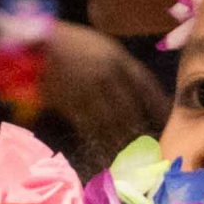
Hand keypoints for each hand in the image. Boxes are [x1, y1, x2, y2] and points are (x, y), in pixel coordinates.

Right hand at [42, 22, 171, 150]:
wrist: (35, 42)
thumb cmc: (69, 44)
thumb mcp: (102, 47)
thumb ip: (120, 70)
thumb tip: (138, 98)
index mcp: (118, 58)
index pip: (147, 86)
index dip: (160, 107)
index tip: (169, 123)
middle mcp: (107, 76)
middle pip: (131, 111)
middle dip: (143, 133)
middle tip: (153, 150)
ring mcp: (88, 91)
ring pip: (111, 125)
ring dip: (123, 145)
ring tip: (133, 161)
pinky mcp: (69, 105)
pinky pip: (89, 130)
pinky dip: (99, 145)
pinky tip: (106, 156)